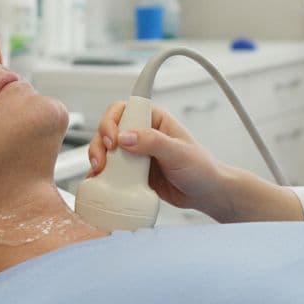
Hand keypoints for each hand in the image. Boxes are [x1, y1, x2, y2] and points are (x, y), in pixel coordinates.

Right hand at [86, 100, 231, 216]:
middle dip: (100, 142)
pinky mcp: (131, 172)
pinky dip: (101, 174)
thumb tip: (126, 137)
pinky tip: (99, 180)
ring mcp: (135, 153)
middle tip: (104, 159)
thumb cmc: (200, 168)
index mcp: (155, 120)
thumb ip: (153, 142)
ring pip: (106, 149)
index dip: (112, 121)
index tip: (113, 139)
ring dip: (98, 158)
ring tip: (101, 171)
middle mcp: (142, 134)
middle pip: (109, 129)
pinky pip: (110, 169)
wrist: (205, 194)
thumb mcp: (178, 152)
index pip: (125, 109)